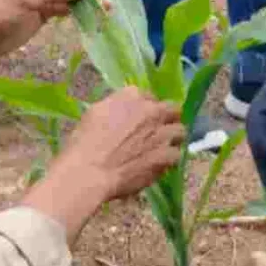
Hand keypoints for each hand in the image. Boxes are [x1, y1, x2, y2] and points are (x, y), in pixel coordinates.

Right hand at [63, 87, 184, 198]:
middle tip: (161, 129)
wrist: (90, 169)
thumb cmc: (85, 141)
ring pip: (180, 131)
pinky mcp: (165, 155)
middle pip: (172, 109)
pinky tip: (161, 165)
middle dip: (169, 117)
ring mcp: (161, 133)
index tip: (143, 117)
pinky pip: (176, 155)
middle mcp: (152, 111)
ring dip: (174, 138)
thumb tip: (124, 111)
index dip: (147, 107)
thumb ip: (116, 106)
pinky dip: (170, 160)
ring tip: (165, 147)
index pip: (149, 96)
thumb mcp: (96, 112)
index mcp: (132, 96)